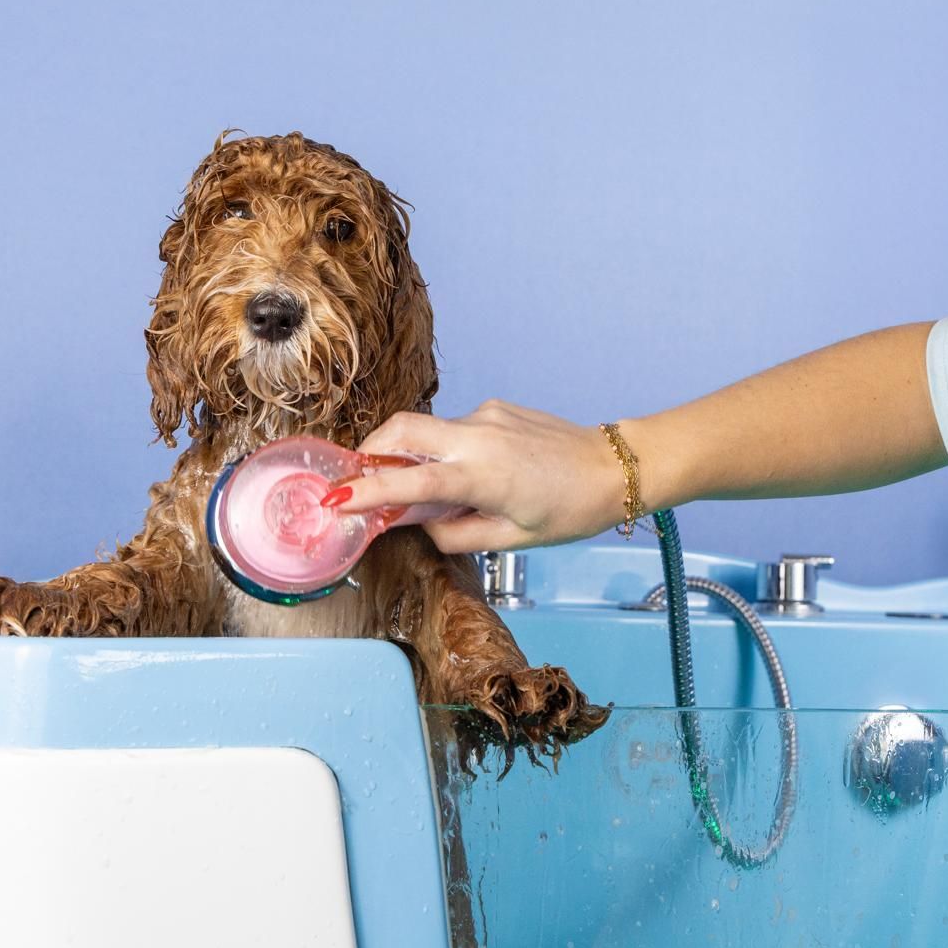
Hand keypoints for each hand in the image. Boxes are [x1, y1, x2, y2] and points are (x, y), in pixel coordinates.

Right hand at [339, 400, 626, 552]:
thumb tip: (416, 523)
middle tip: (359, 479)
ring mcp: (486, 416)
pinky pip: (454, 428)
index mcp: (482, 475)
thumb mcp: (510, 538)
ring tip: (422, 488)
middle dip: (370, 450)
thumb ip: (454, 532)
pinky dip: (443, 449)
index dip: (366, 490)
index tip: (335, 499)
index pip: (408, 482)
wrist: (612, 468)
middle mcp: (478, 436)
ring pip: (426, 429)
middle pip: (401, 429)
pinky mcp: (494, 409)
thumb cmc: (569, 509)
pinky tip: (466, 473)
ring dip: (410, 453)